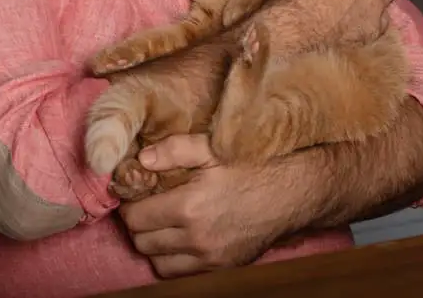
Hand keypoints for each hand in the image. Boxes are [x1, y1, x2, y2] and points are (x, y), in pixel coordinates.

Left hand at [118, 134, 295, 277]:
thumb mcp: (213, 147)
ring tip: (161, 224)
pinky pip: (182, 274)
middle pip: (143, 242)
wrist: (293, 193)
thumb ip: (174, 149)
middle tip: (145, 207)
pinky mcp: (222, 268)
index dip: (129, 205)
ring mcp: (210, 258)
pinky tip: (181, 239)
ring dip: (154, 245)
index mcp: (189, 207)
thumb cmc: (253, 166)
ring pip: (159, 263)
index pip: (135, 218)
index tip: (134, 194)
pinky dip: (174, 260)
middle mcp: (196, 239)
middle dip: (138, 225)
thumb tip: (141, 159)